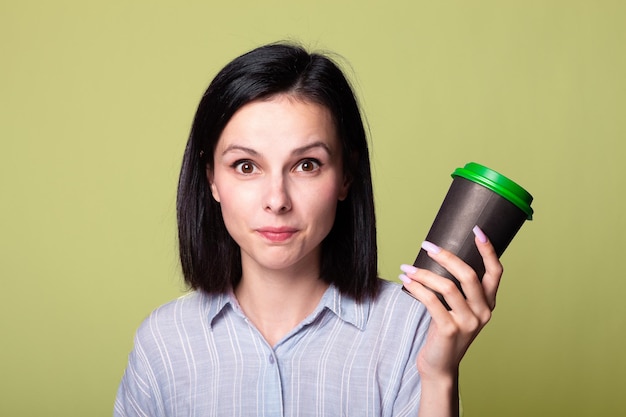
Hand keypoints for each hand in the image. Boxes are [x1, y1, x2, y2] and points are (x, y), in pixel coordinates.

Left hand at [399, 226, 501, 379]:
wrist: (439, 365)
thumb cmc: (445, 331)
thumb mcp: (457, 308)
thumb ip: (456, 288)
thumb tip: (438, 255)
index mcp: (488, 303)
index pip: (495, 272)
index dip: (488, 250)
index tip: (477, 230)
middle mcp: (483, 312)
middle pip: (468, 275)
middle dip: (446, 256)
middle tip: (426, 245)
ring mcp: (468, 323)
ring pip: (448, 287)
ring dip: (424, 273)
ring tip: (406, 267)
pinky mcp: (449, 330)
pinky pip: (432, 301)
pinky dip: (417, 288)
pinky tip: (406, 281)